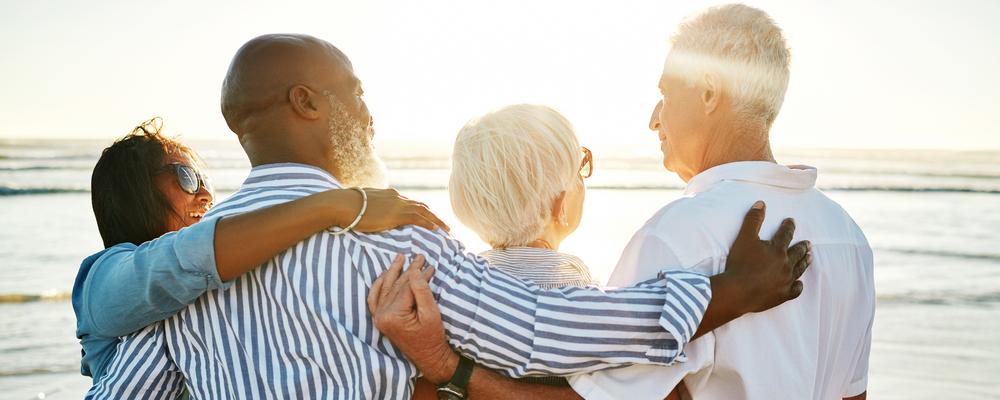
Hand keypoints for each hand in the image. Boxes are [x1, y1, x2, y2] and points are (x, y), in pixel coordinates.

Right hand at [342, 188, 450, 232]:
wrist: (343, 204)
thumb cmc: (346, 206)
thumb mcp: (361, 205)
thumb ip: (368, 207)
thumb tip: (364, 212)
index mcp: (389, 195)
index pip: (409, 202)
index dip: (420, 210)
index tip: (428, 217)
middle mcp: (396, 197)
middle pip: (420, 205)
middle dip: (432, 215)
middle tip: (442, 224)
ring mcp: (397, 205)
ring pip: (424, 211)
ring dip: (436, 220)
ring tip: (445, 229)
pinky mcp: (396, 214)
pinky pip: (418, 218)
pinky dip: (429, 223)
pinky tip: (436, 230)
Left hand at [368, 254, 458, 384]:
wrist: (429, 357)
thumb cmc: (433, 336)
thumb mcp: (431, 313)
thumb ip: (421, 291)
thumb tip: (414, 271)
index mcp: (392, 315)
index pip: (407, 288)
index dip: (420, 275)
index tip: (430, 264)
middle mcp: (381, 316)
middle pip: (396, 286)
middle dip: (410, 271)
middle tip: (421, 257)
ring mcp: (379, 318)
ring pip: (385, 288)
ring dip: (393, 272)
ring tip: (401, 257)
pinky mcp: (380, 319)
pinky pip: (374, 299)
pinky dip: (378, 286)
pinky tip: (384, 274)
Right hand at [720, 201, 810, 313]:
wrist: (737, 291)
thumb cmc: (739, 264)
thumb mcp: (744, 238)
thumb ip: (753, 220)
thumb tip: (761, 203)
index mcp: (777, 249)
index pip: (786, 234)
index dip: (788, 226)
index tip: (791, 221)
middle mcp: (785, 264)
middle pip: (797, 252)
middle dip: (803, 246)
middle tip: (808, 243)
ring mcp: (786, 281)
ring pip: (799, 269)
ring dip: (804, 262)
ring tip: (809, 257)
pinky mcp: (782, 295)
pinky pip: (795, 289)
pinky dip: (798, 285)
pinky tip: (798, 283)